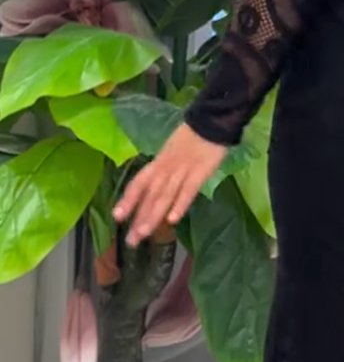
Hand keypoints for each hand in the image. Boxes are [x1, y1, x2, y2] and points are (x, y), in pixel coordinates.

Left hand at [113, 124, 227, 246]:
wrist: (210, 121)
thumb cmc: (192, 136)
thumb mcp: (171, 151)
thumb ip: (164, 168)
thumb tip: (154, 187)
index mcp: (158, 162)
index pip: (139, 183)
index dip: (128, 200)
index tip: (117, 217)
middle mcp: (165, 169)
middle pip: (150, 195)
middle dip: (139, 218)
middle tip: (131, 240)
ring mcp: (182, 171)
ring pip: (164, 196)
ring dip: (153, 215)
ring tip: (143, 233)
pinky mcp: (200, 173)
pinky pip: (188, 191)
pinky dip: (179, 204)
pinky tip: (172, 219)